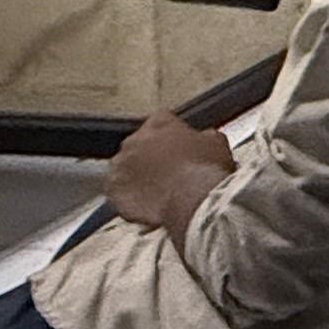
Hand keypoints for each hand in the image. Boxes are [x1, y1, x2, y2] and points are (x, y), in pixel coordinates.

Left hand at [104, 112, 237, 232]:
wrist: (192, 200)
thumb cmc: (205, 170)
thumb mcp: (216, 143)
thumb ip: (203, 136)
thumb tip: (203, 139)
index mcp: (160, 123)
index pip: (160, 122)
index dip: (170, 138)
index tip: (176, 149)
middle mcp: (134, 140)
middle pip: (138, 146)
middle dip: (149, 157)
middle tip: (166, 173)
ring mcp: (120, 165)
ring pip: (124, 169)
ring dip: (135, 178)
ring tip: (154, 193)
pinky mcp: (112, 189)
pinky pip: (116, 193)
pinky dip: (126, 198)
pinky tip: (143, 205)